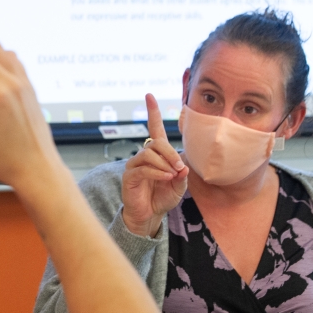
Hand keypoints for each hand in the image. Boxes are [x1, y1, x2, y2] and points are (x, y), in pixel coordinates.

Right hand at [121, 94, 188, 236]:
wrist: (149, 216)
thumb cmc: (162, 198)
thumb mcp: (179, 186)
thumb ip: (181, 174)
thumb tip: (182, 165)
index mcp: (156, 154)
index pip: (154, 129)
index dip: (153, 112)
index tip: (149, 96)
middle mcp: (144, 156)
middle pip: (156, 142)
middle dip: (170, 152)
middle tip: (179, 166)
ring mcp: (135, 165)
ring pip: (149, 153)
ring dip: (164, 163)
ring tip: (171, 175)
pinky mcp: (130, 176)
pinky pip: (144, 168)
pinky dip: (157, 172)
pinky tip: (165, 178)